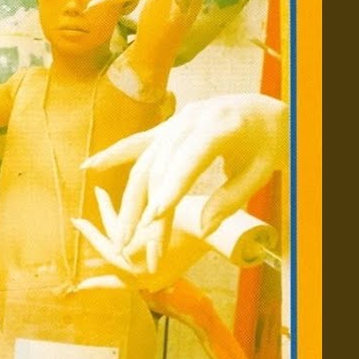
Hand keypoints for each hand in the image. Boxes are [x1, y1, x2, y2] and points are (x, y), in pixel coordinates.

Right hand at [84, 93, 286, 245]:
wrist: (266, 111)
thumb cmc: (269, 142)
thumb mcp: (260, 171)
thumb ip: (231, 199)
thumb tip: (202, 228)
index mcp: (221, 124)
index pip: (190, 160)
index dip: (171, 190)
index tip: (154, 219)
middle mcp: (192, 118)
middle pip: (161, 167)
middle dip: (146, 210)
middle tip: (135, 247)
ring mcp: (176, 121)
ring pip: (145, 162)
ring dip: (130, 201)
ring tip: (122, 235)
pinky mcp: (167, 127)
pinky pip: (137, 143)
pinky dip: (113, 155)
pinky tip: (89, 167)